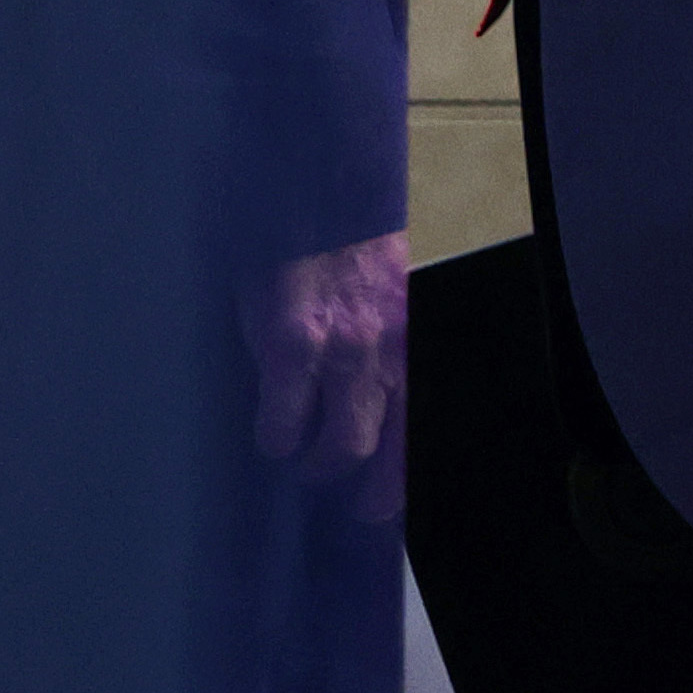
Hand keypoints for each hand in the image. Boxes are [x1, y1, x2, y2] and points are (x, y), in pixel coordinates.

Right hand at [241, 231, 410, 522]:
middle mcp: (392, 355)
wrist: (313, 194)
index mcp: (417, 345)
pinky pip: (281, 425)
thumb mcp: (395, 298)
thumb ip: (391, 352)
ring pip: (339, 449)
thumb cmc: (354, 246)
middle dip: (363, 491)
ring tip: (300, 459)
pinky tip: (271, 432)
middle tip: (342, 487)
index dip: (404, 480)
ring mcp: (345, 353)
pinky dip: (275, 439)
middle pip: (385, 458)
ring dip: (315, 465)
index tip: (387, 499)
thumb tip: (379, 410)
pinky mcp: (293, 347)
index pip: (422, 436)